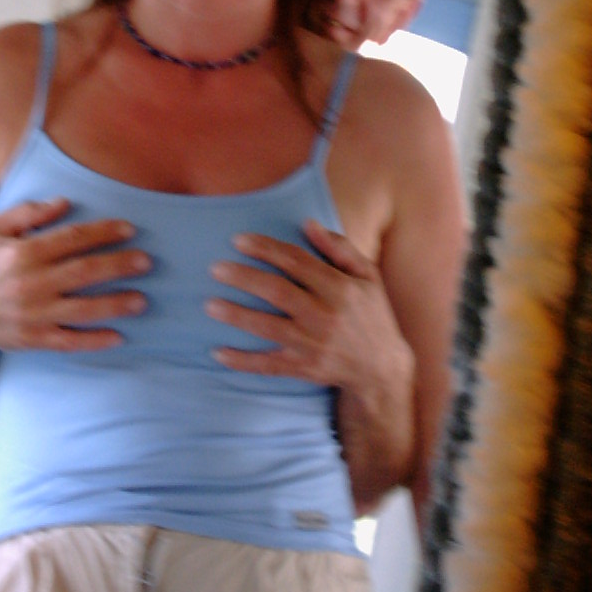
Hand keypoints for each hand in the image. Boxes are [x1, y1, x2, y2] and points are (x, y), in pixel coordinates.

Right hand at [0, 198, 148, 352]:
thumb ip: (28, 212)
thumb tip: (65, 202)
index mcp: (23, 252)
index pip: (72, 239)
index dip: (103, 232)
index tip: (129, 228)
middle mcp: (31, 283)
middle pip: (84, 272)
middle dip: (119, 265)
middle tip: (147, 261)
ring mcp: (33, 314)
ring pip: (82, 309)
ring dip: (115, 304)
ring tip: (142, 300)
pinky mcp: (33, 339)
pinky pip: (69, 341)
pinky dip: (93, 341)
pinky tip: (117, 337)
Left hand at [206, 218, 413, 391]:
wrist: (382, 369)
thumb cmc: (371, 313)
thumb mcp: (367, 276)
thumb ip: (339, 248)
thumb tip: (308, 223)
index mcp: (339, 288)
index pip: (296, 262)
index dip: (265, 249)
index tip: (237, 240)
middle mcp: (325, 315)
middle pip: (277, 292)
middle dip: (244, 278)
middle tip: (214, 268)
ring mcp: (313, 345)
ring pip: (269, 328)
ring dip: (237, 316)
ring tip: (209, 305)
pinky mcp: (305, 368)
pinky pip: (269, 365)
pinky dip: (242, 361)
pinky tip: (217, 353)